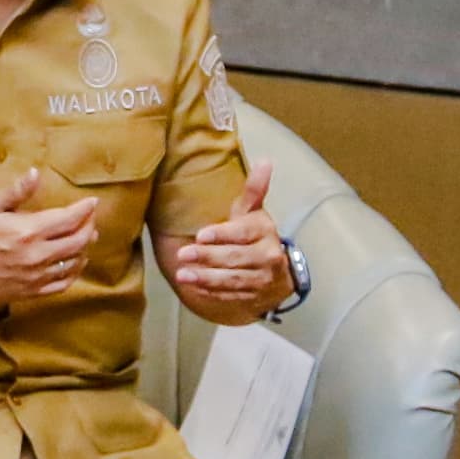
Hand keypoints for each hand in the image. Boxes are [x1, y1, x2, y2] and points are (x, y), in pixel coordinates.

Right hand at [0, 169, 100, 311]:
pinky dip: (72, 273)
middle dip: (89, 227)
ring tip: (85, 238)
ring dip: (84, 249)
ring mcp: (33, 277)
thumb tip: (35, 175)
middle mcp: (35, 256)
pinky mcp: (26, 293)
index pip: (69, 219)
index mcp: (27, 231)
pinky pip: (60, 285)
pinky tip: (72, 265)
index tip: (92, 202)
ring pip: (73, 263)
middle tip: (90, 218)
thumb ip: (15, 192)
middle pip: (78, 241)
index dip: (85, 209)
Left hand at [168, 161, 291, 320]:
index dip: (222, 234)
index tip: (201, 235)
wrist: (277, 272)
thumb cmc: (255, 236)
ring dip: (206, 278)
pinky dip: (212, 293)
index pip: (242, 233)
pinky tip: (195, 289)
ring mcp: (260, 279)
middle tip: (183, 254)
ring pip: (232, 279)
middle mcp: (266, 256)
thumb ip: (254, 190)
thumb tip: (265, 161)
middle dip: (208, 257)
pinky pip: (231, 296)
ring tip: (182, 275)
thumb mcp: (253, 212)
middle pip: (235, 257)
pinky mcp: (253, 297)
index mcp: (264, 232)